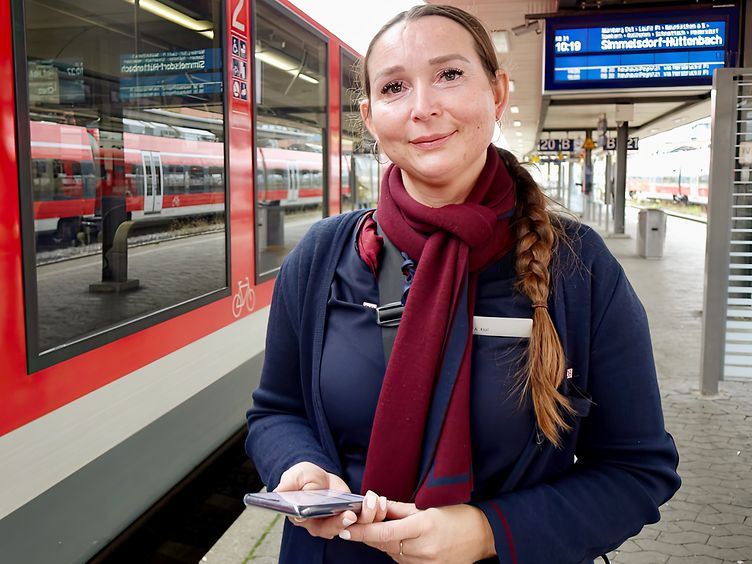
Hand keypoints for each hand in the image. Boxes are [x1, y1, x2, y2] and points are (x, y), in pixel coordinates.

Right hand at [274, 462, 387, 538]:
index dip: (323, 522)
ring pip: (349, 527)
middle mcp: (318, 524)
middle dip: (342, 524)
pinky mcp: (349, 515)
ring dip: (362, 518)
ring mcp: (335, 521)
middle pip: (331, 529)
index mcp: (301, 517)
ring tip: (369, 503)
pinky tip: (376, 500)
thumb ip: (287, 484)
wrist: (318, 476)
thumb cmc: (303, 477)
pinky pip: (361, 519)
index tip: (333, 516)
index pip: (311, 525)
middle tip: (351, 515)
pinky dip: (370, 512)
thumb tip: (278, 493)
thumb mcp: (294, 476)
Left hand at [341, 502, 495, 562]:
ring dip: (383, 542)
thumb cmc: (456, 515)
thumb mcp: (428, 507)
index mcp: (423, 526)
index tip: (345, 530)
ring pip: (392, 553)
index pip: (384, 532)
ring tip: (385, 528)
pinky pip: (403, 561)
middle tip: (355, 525)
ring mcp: (426, 562)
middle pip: (384, 544)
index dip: (362, 531)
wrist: (482, 536)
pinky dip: (396, 550)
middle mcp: (423, 548)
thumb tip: (375, 503)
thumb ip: (398, 509)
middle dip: (368, 535)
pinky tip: (401, 540)